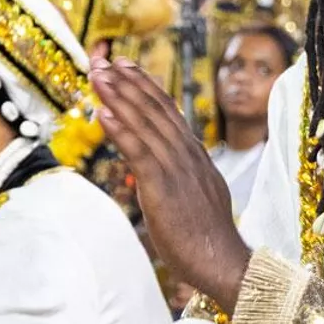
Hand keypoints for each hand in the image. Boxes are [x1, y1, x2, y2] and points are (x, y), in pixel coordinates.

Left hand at [91, 57, 250, 310]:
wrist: (224, 263)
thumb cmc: (206, 240)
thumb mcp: (194, 199)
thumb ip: (176, 179)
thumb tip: (152, 172)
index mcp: (195, 157)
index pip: (168, 114)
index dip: (145, 88)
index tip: (126, 68)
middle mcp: (187, 156)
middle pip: (155, 110)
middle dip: (128, 83)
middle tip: (105, 60)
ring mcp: (178, 169)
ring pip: (145, 124)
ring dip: (120, 97)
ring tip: (99, 75)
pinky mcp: (165, 187)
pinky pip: (139, 151)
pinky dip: (121, 128)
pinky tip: (103, 111)